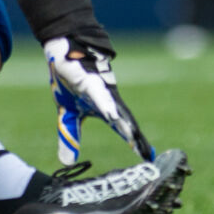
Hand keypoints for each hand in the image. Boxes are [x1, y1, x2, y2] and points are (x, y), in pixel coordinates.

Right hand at [43, 36, 153, 164]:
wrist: (65, 50)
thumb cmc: (71, 81)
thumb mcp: (67, 116)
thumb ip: (70, 137)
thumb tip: (67, 162)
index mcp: (104, 110)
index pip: (123, 130)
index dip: (135, 144)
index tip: (148, 158)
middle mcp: (108, 101)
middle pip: (125, 122)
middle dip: (136, 138)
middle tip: (148, 155)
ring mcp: (101, 90)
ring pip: (116, 109)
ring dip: (125, 124)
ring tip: (134, 139)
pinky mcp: (90, 80)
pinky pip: (99, 94)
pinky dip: (106, 105)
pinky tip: (112, 115)